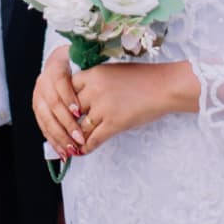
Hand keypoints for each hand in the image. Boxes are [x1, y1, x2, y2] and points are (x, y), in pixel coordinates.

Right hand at [32, 45, 85, 159]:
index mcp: (56, 66)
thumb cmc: (82, 66)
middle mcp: (44, 81)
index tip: (79, 112)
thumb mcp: (88, 63)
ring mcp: (38, 96)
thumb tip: (105, 75)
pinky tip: (63, 152)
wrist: (63, 63)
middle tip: (80, 138)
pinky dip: (53, 140)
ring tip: (72, 150)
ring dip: (59, 136)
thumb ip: (92, 70)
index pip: (61, 82)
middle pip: (53, 104)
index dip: (68, 97)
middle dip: (66, 123)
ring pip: (46, 118)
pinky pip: (44, 127)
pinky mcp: (38, 109)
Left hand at [73, 60, 200, 153]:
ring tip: (70, 145)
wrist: (163, 87)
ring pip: (80, 127)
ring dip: (74, 138)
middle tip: (60, 132)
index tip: (62, 110)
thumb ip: (94, 81)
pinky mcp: (114, 124)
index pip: (67, 88)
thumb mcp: (112, 71)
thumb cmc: (141, 77)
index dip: (64, 101)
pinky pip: (94, 139)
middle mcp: (94, 90)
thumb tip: (80, 95)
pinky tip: (83, 151)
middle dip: (67, 122)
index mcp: (93, 74)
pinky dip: (86, 147)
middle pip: (71, 109)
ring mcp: (103, 108)